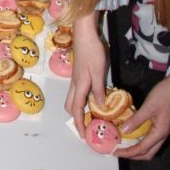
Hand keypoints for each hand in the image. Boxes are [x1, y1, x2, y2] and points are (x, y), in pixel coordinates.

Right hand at [65, 12, 106, 136]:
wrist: (84, 34)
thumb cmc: (92, 52)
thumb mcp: (99, 72)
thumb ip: (99, 89)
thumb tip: (99, 106)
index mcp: (80, 85)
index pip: (76, 109)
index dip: (79, 123)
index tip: (82, 134)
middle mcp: (74, 84)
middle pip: (70, 105)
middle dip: (76, 117)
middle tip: (87, 125)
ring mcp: (75, 79)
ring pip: (72, 98)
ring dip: (78, 108)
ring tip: (90, 114)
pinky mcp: (77, 74)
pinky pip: (76, 91)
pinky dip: (81, 100)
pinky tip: (91, 98)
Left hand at [116, 56, 169, 160]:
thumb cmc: (165, 95)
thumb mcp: (149, 106)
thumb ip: (136, 120)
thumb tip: (123, 131)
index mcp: (159, 133)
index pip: (142, 149)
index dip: (128, 153)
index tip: (115, 152)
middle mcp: (162, 135)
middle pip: (147, 153)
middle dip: (132, 155)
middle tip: (118, 150)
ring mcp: (162, 130)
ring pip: (149, 146)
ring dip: (136, 148)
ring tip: (122, 144)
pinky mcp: (160, 125)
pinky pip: (149, 137)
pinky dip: (139, 139)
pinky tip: (130, 133)